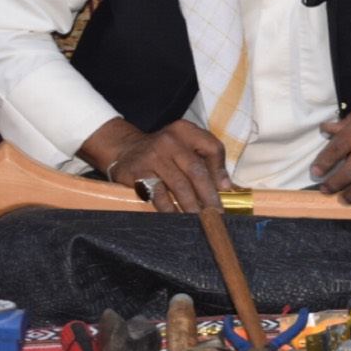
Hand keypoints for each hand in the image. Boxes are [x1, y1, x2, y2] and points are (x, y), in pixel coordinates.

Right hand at [82, 118, 231, 212]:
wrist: (125, 149)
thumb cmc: (163, 152)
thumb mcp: (184, 146)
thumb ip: (205, 160)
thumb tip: (225, 186)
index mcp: (185, 131)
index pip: (212, 147)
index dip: (220, 170)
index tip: (225, 189)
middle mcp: (170, 140)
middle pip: (196, 170)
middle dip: (209, 195)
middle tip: (216, 214)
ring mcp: (153, 156)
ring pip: (179, 185)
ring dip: (192, 206)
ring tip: (201, 220)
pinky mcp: (138, 172)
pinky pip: (159, 195)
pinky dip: (170, 209)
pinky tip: (177, 219)